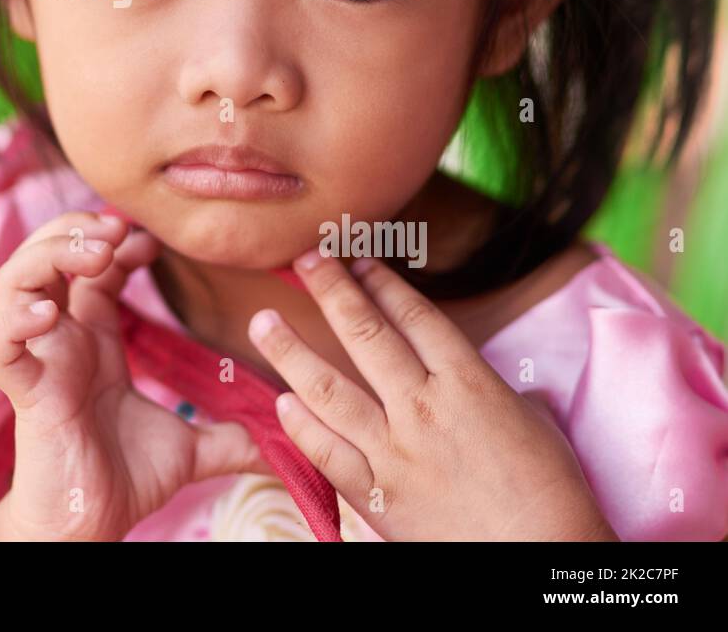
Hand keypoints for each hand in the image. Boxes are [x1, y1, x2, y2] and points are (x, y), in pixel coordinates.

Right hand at [0, 210, 271, 540]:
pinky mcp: (24, 392)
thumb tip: (284, 444)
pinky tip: (49, 315)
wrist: (92, 528)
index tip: (150, 242)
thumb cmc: (125, 481)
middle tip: (114, 232)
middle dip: (75, 229)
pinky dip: (15, 322)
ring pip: (12, 282)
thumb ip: (232, 436)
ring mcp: (38, 360)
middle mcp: (61, 338)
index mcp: (94, 337)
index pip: (93, 265)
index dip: (117, 242)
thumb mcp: (191, 448)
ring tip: (91, 256)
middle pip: (45, 254)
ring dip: (47, 255)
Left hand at [247, 250, 616, 541]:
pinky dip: (300, 425)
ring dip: (290, 351)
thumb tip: (496, 387)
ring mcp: (394, 451)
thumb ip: (500, 395)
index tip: (356, 260)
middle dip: (330, 290)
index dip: (381, 282)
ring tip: (263, 322)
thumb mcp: (537, 425)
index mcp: (468, 383)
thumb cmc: (553, 495)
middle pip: (364, 334)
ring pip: (328, 388)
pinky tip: (281, 401)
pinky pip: (326, 452)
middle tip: (304, 259)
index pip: (414, 315)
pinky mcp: (376, 495)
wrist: (543, 558)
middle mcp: (423, 407)